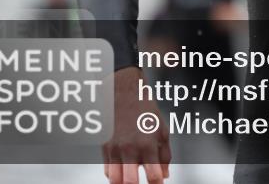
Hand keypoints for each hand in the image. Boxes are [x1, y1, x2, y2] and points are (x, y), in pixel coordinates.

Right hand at [103, 67, 171, 183]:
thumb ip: (164, 155)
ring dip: (124, 183)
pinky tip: (124, 170)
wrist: (124, 94)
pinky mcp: (104, 148)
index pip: (153, 176)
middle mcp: (129, 149)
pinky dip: (116, 175)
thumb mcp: (162, 130)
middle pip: (129, 183)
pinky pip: (108, 171)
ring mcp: (115, 149)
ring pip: (114, 180)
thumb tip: (164, 176)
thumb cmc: (146, 112)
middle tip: (143, 183)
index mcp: (148, 144)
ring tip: (132, 178)